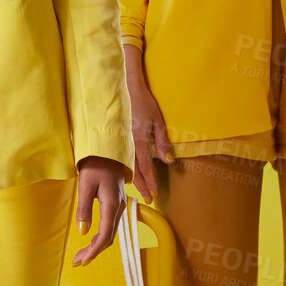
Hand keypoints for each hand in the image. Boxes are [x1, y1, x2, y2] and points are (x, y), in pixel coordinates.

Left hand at [73, 157, 126, 265]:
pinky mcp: (117, 204)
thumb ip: (84, 208)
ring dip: (97, 245)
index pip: (105, 235)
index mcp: (112, 204)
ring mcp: (120, 206)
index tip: (81, 261)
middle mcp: (120, 208)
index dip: (94, 251)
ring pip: (111, 232)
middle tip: (77, 261)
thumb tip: (82, 232)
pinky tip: (91, 240)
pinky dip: (101, 236)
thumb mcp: (85, 185)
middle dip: (94, 252)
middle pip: (109, 237)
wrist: (108, 151)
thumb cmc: (95, 165)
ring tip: (82, 255)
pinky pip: (111, 226)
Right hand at [125, 74, 173, 203]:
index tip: (153, 194)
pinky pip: (122, 156)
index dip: (150, 182)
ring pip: (126, 165)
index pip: (145, 167)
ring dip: (133, 178)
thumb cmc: (142, 102)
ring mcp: (121, 141)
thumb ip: (162, 141)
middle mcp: (128, 144)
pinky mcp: (117, 137)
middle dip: (141, 185)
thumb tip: (168, 160)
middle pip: (134, 170)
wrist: (124, 87)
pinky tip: (128, 171)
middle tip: (147, 198)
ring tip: (139, 188)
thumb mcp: (157, 120)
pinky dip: (125, 167)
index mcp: (139, 141)